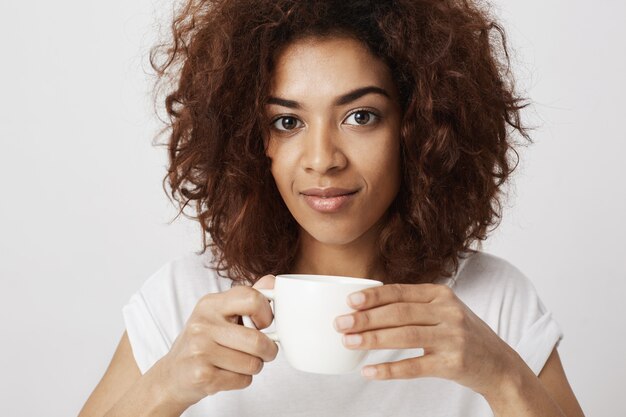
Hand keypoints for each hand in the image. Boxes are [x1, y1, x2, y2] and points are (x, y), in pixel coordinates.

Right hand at [152, 275, 278, 408]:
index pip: (252, 299)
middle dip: (268, 351)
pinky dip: (242, 380)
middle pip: (257, 340)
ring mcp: (200, 350)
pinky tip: (227, 373)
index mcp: (210, 304)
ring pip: (253, 363)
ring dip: (254, 367)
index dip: (267, 314)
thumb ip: (247, 298)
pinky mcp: (202, 375)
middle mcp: (203, 324)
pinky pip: (243, 380)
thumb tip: (272, 281)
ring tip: (238, 362)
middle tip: (262, 352)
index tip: (263, 324)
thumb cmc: (204, 342)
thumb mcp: (220, 314)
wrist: (173, 374)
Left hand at [334, 283, 520, 395]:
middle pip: (399, 313)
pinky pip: (414, 367)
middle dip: (366, 318)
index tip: (350, 301)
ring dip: (372, 340)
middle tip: (340, 323)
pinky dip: (389, 369)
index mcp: (441, 294)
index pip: (400, 292)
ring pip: (404, 336)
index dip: (373, 296)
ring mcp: (452, 338)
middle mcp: (448, 312)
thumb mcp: (443, 311)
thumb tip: (367, 307)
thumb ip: (414, 305)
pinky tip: (369, 371)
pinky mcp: (453, 364)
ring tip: (348, 342)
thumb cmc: (461, 334)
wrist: (499, 364)